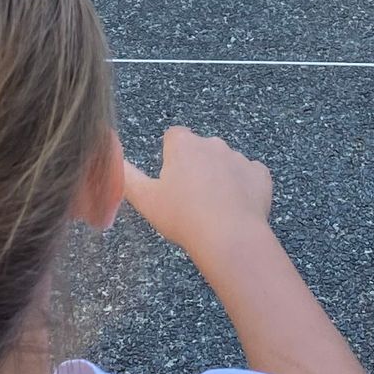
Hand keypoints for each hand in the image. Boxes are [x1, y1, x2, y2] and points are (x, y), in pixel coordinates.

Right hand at [122, 125, 272, 270]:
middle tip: (190, 200)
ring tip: (214, 209)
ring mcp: (239, 157)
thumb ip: (126, 176)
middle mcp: (212, 143)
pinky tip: (237, 207)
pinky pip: (250, 176)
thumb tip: (112, 160)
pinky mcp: (260, 174)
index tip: (170, 181)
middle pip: (200, 149)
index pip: (173, 137)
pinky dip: (245, 187)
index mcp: (183, 144)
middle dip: (196, 167)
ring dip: (220, 177)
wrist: (229, 236)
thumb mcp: (144, 199)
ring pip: (226, 163)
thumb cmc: (182, 216)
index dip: (171, 157)